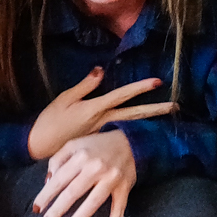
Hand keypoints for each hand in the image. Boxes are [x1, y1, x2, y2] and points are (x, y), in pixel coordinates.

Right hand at [28, 67, 175, 159]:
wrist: (40, 146)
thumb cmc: (50, 121)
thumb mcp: (64, 99)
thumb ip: (85, 85)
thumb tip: (102, 69)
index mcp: (95, 109)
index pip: (122, 95)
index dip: (140, 88)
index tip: (158, 82)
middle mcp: (103, 121)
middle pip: (135, 114)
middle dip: (156, 110)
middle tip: (176, 106)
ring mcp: (103, 133)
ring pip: (130, 124)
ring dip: (149, 120)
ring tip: (166, 117)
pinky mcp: (99, 141)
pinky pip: (119, 132)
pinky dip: (134, 129)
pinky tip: (144, 128)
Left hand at [32, 130, 136, 216]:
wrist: (131, 142)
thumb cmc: (97, 146)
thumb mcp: (74, 145)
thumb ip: (58, 160)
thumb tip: (48, 182)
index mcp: (81, 156)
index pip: (59, 179)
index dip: (46, 195)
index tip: (37, 209)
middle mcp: (96, 168)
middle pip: (73, 192)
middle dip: (58, 210)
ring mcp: (111, 179)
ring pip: (93, 203)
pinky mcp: (124, 189)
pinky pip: (118, 210)